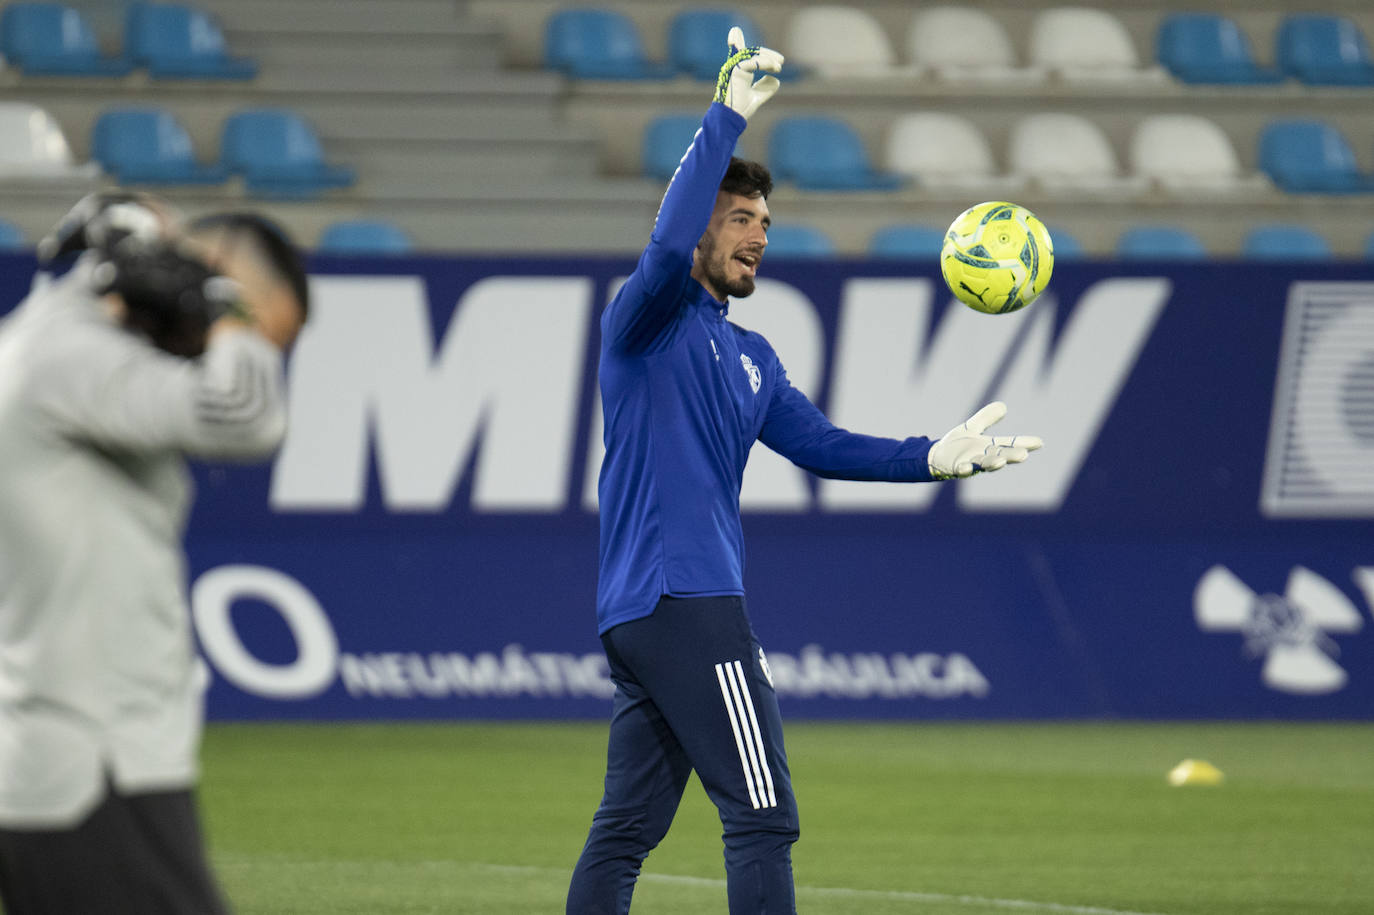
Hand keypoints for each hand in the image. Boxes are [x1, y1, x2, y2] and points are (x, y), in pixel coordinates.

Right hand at [714, 26, 783, 120]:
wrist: (731, 119)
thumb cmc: (741, 109)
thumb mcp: (758, 96)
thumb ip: (765, 88)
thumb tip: (775, 79)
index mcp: (737, 72)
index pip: (740, 53)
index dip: (739, 42)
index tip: (748, 40)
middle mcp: (733, 68)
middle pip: (749, 52)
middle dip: (766, 54)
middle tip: (781, 61)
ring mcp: (733, 69)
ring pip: (751, 55)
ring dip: (767, 58)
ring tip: (779, 66)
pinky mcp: (735, 71)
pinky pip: (751, 61)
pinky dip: (764, 62)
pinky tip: (774, 68)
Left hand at [927, 402, 1041, 479]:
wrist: (937, 456)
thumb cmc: (958, 444)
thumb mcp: (972, 427)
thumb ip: (986, 418)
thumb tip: (1003, 406)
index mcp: (990, 446)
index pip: (1010, 443)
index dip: (1024, 443)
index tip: (1039, 442)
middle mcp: (983, 456)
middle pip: (1001, 456)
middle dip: (1011, 456)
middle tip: (1024, 455)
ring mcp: (971, 463)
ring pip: (983, 464)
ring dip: (992, 464)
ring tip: (1000, 462)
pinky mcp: (956, 468)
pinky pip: (961, 469)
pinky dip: (964, 469)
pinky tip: (966, 467)